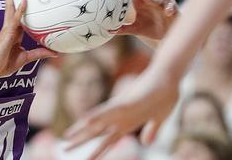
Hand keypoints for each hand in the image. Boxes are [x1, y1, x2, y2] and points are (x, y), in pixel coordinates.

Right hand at [0, 0, 56, 78]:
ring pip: (11, 7)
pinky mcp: (8, 33)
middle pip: (11, 5)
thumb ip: (39, 52)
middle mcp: (10, 26)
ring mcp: (8, 28)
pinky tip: (24, 0)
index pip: (17, 13)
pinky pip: (15, 19)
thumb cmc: (4, 63)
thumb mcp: (26, 57)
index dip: (19, 2)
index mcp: (14, 31)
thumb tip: (54, 52)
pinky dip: (20, 9)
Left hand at [64, 66, 179, 158]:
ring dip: (82, 129)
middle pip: (96, 132)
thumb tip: (146, 143)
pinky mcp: (126, 103)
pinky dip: (97, 115)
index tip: (85, 158)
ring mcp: (121, 110)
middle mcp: (120, 118)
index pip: (106, 140)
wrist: (169, 78)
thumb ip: (151, 131)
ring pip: (98, 122)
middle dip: (80, 141)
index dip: (96, 150)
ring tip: (66, 136)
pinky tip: (86, 119)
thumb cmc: (164, 96)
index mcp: (127, 124)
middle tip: (62, 148)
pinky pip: (108, 111)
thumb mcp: (158, 120)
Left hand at [114, 0, 177, 39]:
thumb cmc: (149, 28)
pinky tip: (167, 12)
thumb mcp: (134, 29)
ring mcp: (160, 2)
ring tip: (148, 0)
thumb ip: (123, 29)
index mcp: (138, 1)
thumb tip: (109, 31)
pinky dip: (169, 8)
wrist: (165, 35)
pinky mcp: (172, 8)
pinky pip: (171, 5)